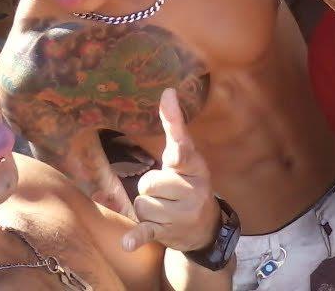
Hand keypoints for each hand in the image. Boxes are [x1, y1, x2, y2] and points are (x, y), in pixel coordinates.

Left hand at [122, 88, 219, 251]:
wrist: (205, 229)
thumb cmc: (188, 186)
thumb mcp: (187, 161)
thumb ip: (176, 132)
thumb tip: (168, 91)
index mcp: (195, 167)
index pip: (181, 143)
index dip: (173, 119)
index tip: (167, 94)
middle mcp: (192, 190)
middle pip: (149, 182)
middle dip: (150, 188)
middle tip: (166, 194)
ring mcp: (181, 213)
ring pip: (141, 204)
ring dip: (147, 209)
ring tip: (164, 210)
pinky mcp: (168, 232)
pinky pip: (147, 231)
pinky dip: (137, 237)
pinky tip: (128, 243)